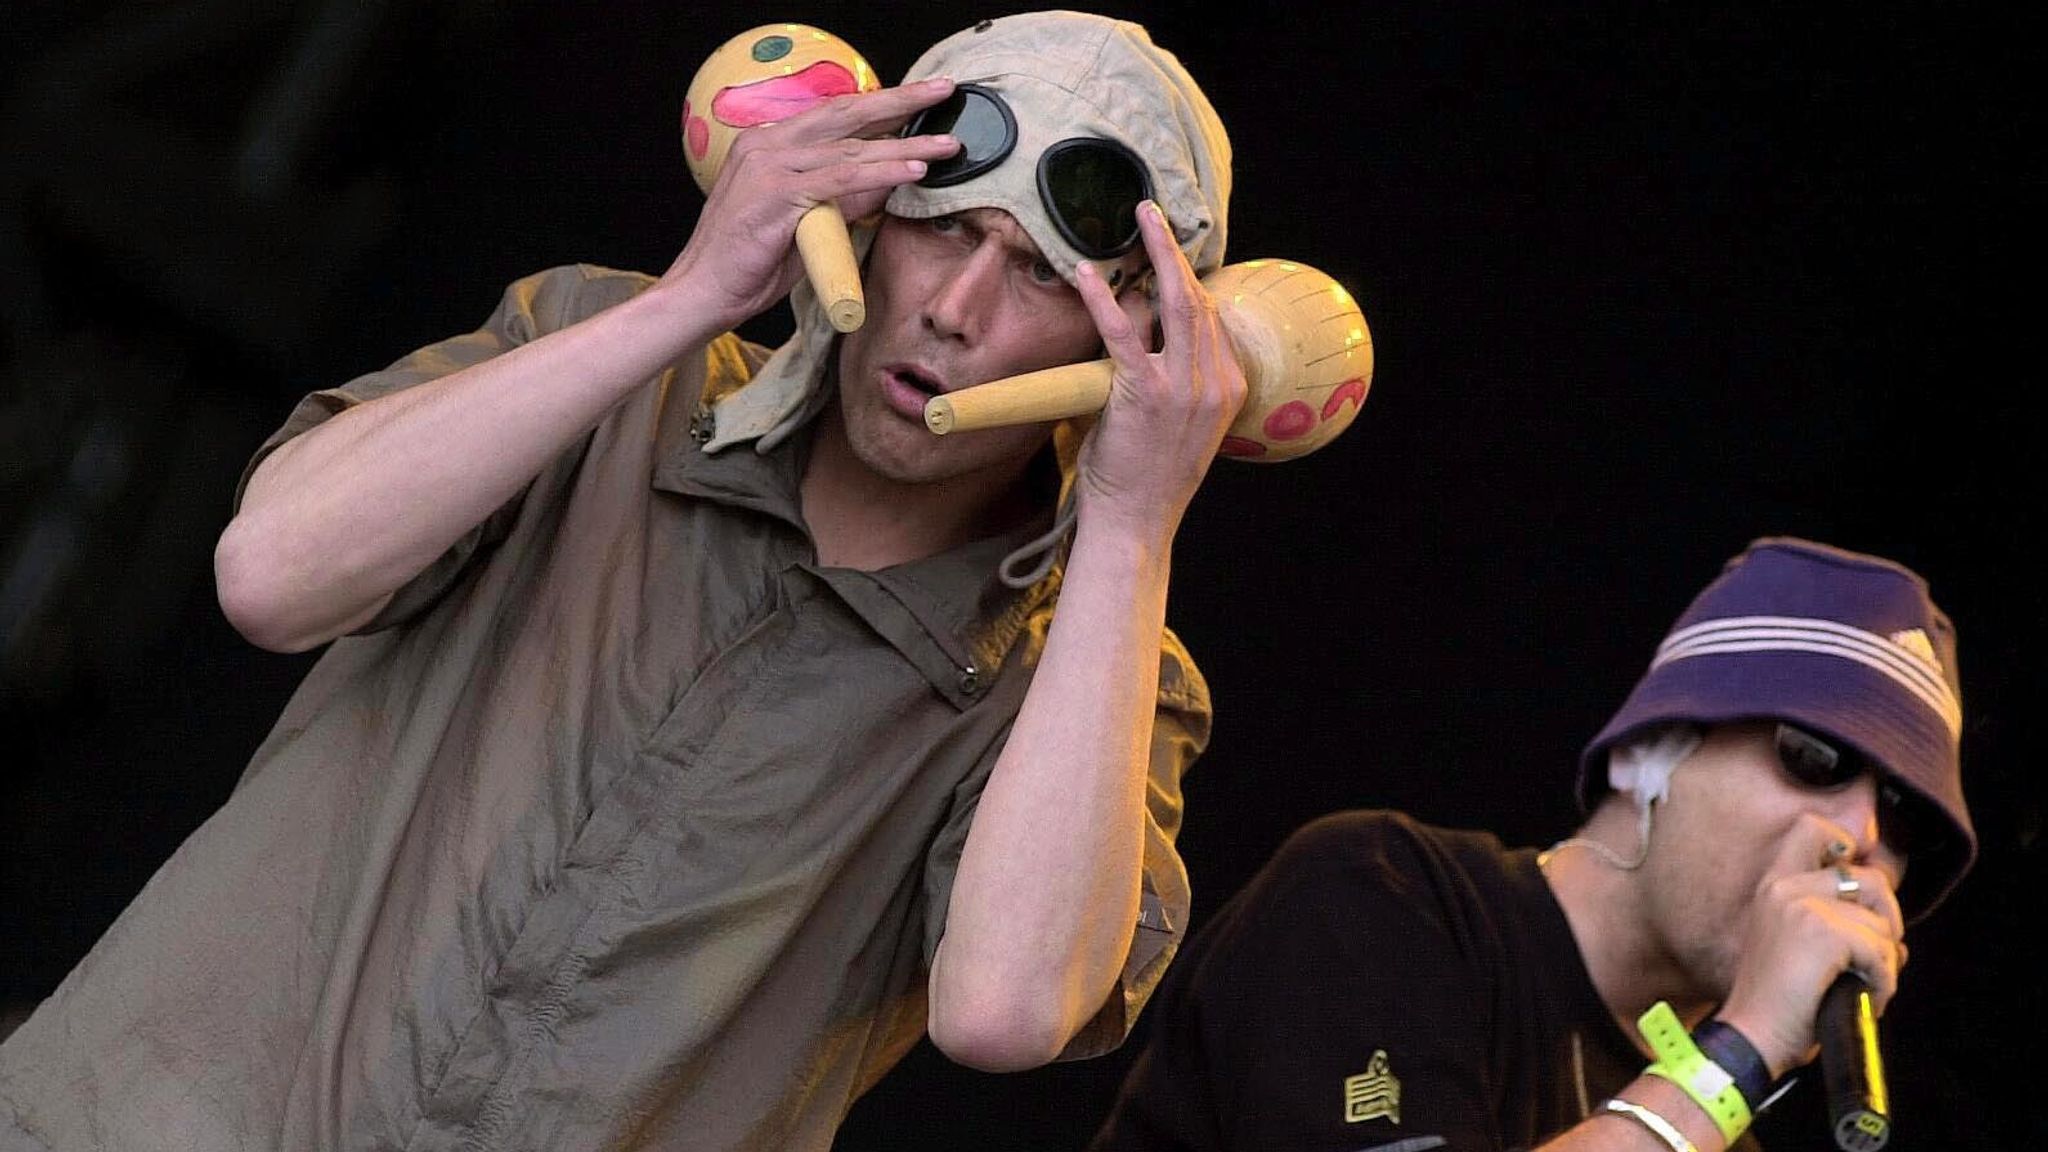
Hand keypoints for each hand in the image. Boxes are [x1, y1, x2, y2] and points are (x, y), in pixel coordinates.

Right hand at [657, 77, 963, 328]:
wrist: (703, 291)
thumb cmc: (750, 264)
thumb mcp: (805, 221)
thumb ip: (841, 199)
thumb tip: (885, 183)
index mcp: (768, 144)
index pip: (834, 115)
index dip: (879, 105)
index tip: (920, 99)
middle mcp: (767, 143)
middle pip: (847, 113)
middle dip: (900, 101)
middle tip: (942, 91)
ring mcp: (771, 165)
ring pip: (852, 148)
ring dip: (906, 144)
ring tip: (947, 144)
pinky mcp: (778, 192)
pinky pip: (842, 178)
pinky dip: (882, 173)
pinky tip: (914, 170)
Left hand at [1070, 200, 1247, 545]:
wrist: (1135, 525)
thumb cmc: (1145, 480)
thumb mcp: (1175, 427)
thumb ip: (1170, 381)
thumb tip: (1137, 334)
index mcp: (1228, 391)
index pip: (1212, 320)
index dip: (1189, 281)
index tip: (1168, 254)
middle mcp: (1214, 385)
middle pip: (1198, 301)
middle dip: (1176, 252)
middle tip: (1153, 214)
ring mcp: (1184, 390)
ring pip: (1174, 305)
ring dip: (1154, 255)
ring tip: (1137, 219)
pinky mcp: (1146, 395)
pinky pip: (1124, 335)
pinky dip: (1103, 300)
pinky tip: (1084, 274)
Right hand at [1713, 819, 1907, 1077]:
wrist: (1753, 1037)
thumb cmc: (1778, 1004)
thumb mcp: (1795, 946)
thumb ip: (1830, 919)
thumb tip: (1889, 922)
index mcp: (1774, 887)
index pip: (1813, 829)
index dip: (1847, 844)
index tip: (1856, 884)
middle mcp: (1786, 888)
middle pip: (1872, 878)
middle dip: (1889, 920)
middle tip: (1875, 957)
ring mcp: (1804, 908)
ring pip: (1883, 923)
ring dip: (1886, 962)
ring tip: (1860, 986)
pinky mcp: (1823, 934)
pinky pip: (1883, 952)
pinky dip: (1884, 983)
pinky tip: (1862, 998)